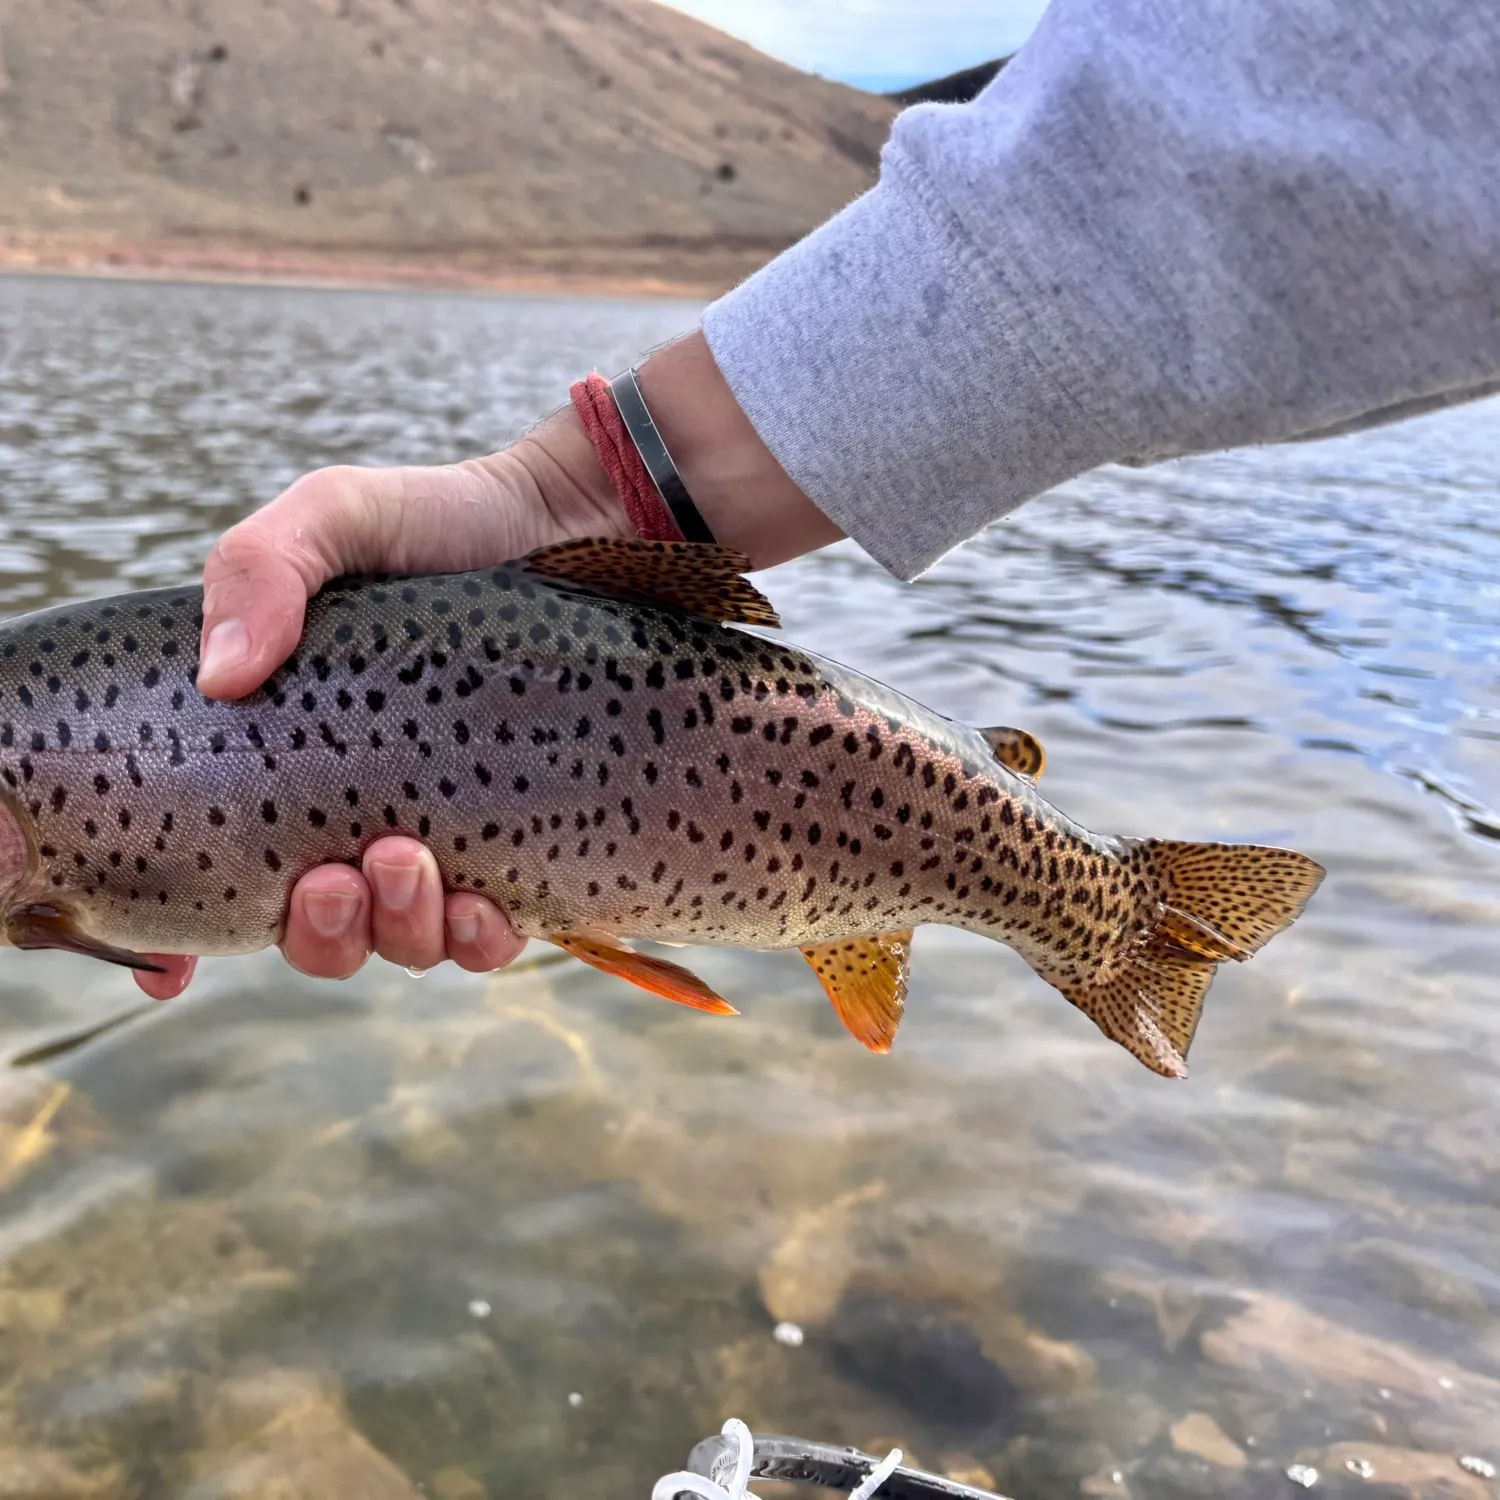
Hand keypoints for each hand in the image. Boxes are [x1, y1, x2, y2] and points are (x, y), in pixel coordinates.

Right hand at [136, 408, 633, 998]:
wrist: (568, 527)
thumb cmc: (438, 524)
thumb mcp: (336, 518)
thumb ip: (261, 568)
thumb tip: (221, 677)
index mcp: (288, 762)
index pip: (215, 876)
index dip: (173, 944)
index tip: (165, 966)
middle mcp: (359, 816)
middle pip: (314, 932)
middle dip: (316, 930)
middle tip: (332, 875)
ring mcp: (445, 837)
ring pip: (400, 943)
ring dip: (395, 930)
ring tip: (409, 860)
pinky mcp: (525, 845)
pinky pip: (492, 934)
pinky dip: (478, 939)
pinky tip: (483, 903)